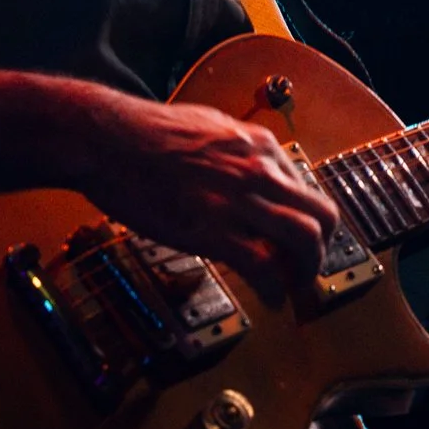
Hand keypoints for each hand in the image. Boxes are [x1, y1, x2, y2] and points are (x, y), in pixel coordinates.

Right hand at [71, 88, 339, 291]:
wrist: (106, 139)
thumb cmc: (144, 132)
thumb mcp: (208, 128)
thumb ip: (235, 152)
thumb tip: (247, 173)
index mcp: (257, 145)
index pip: (306, 189)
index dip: (306, 221)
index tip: (298, 241)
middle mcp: (259, 170)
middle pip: (321, 215)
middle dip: (322, 250)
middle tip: (308, 271)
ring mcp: (239, 200)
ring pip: (304, 241)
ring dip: (306, 273)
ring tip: (294, 289)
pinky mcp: (214, 229)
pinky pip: (263, 266)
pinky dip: (274, 291)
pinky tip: (269, 301)